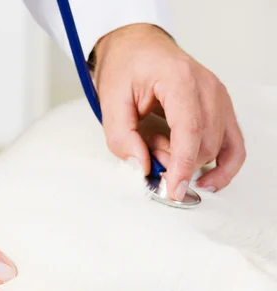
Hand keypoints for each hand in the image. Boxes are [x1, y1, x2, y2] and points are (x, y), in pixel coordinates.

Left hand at [93, 23, 245, 199]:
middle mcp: (207, 87)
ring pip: (217, 147)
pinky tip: (205, 180)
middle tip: (146, 148)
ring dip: (187, 160)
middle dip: (175, 160)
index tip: (172, 189)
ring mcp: (219, 97)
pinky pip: (233, 145)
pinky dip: (222, 166)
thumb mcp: (110, 100)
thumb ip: (121, 136)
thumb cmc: (126, 67)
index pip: (189, 129)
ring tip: (160, 146)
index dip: (182, 164)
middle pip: (204, 143)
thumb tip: (142, 167)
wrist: (137, 46)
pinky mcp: (221, 108)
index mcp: (179, 79)